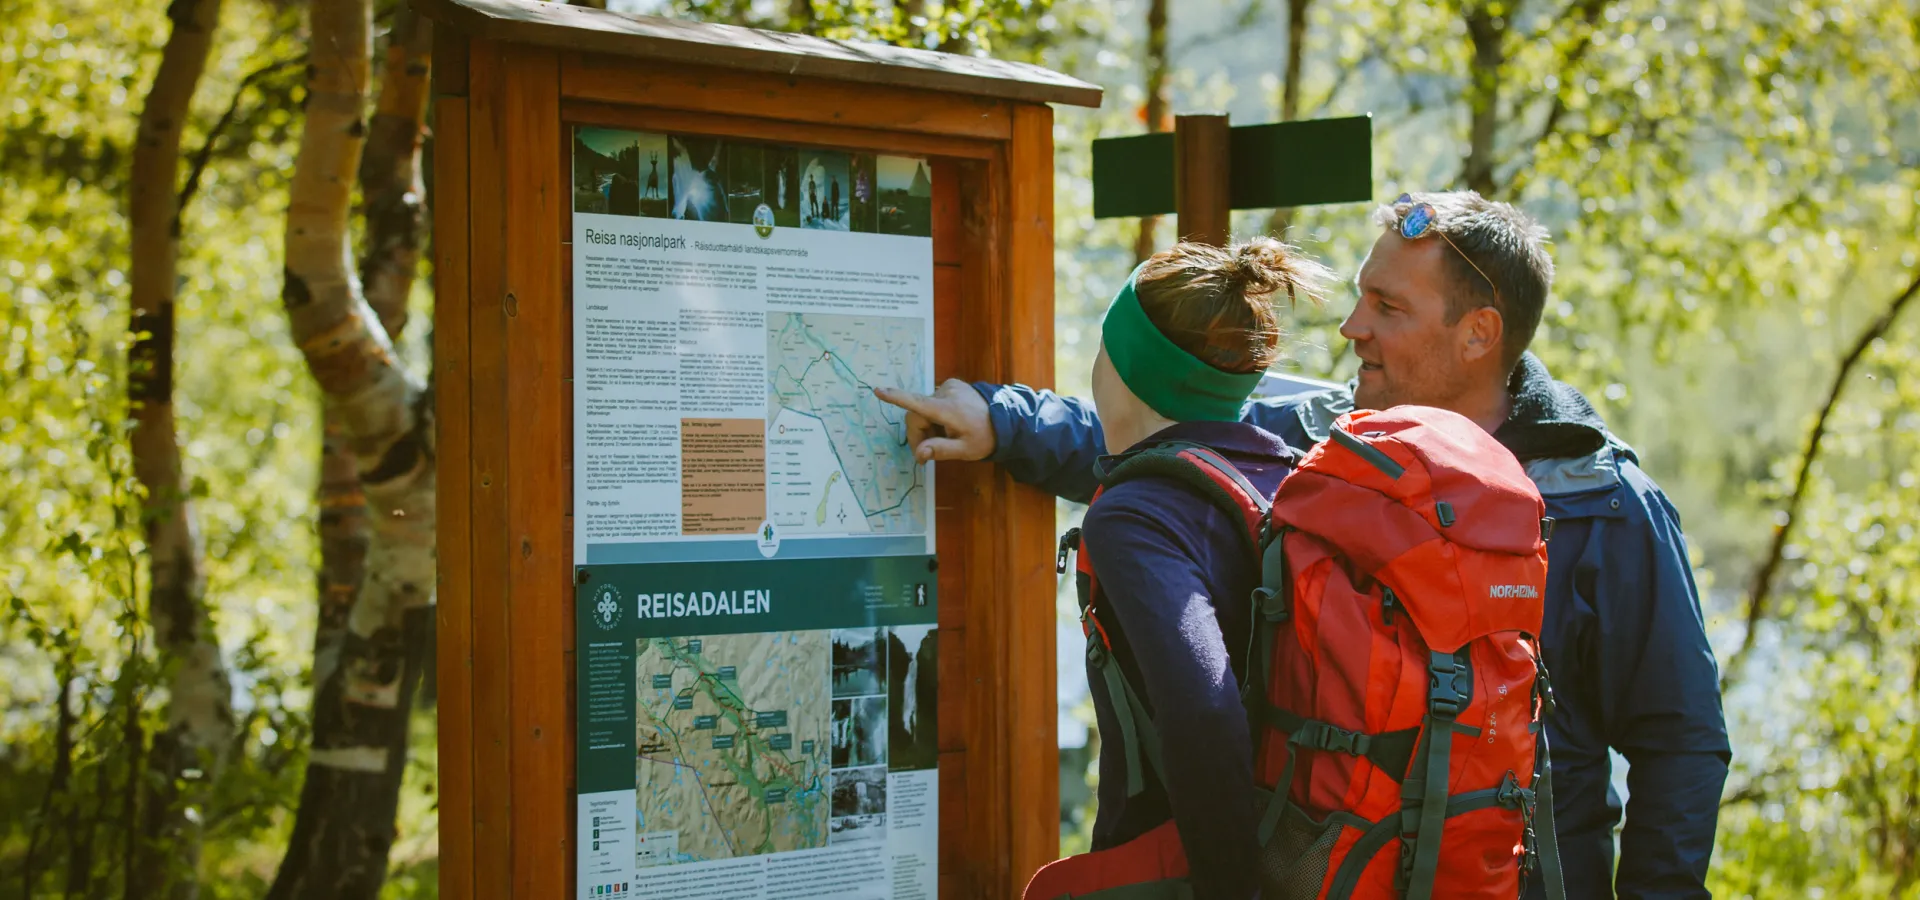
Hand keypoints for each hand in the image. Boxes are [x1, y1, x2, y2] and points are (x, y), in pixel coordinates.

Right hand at [873, 379, 995, 463]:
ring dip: (927, 425)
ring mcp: (949, 386)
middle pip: (917, 413)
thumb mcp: (965, 450)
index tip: (878, 391)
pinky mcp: (952, 384)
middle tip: (927, 453)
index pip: (918, 403)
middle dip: (918, 433)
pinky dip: (934, 415)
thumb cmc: (985, 437)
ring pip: (924, 408)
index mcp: (948, 409)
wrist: (1006, 420)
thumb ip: (941, 450)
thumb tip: (919, 453)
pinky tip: (948, 424)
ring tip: (944, 437)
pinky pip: (933, 401)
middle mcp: (946, 393)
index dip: (896, 398)